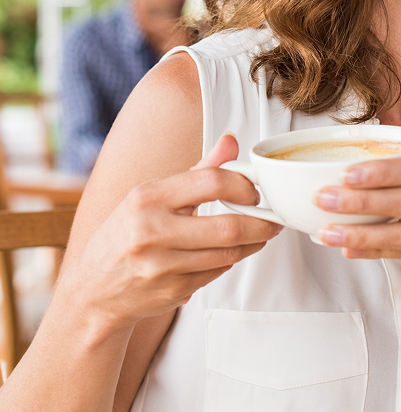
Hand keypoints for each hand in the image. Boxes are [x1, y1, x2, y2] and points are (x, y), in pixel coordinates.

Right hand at [61, 134, 280, 330]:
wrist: (93, 291)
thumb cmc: (127, 233)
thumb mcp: (153, 194)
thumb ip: (199, 170)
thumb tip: (232, 141)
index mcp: (148, 197)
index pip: (212, 181)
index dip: (243, 185)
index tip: (255, 191)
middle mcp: (151, 232)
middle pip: (228, 227)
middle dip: (261, 223)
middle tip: (273, 218)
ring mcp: (161, 267)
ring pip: (227, 253)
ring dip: (252, 243)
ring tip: (261, 233)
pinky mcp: (172, 292)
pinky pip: (216, 273)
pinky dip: (230, 260)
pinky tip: (232, 251)